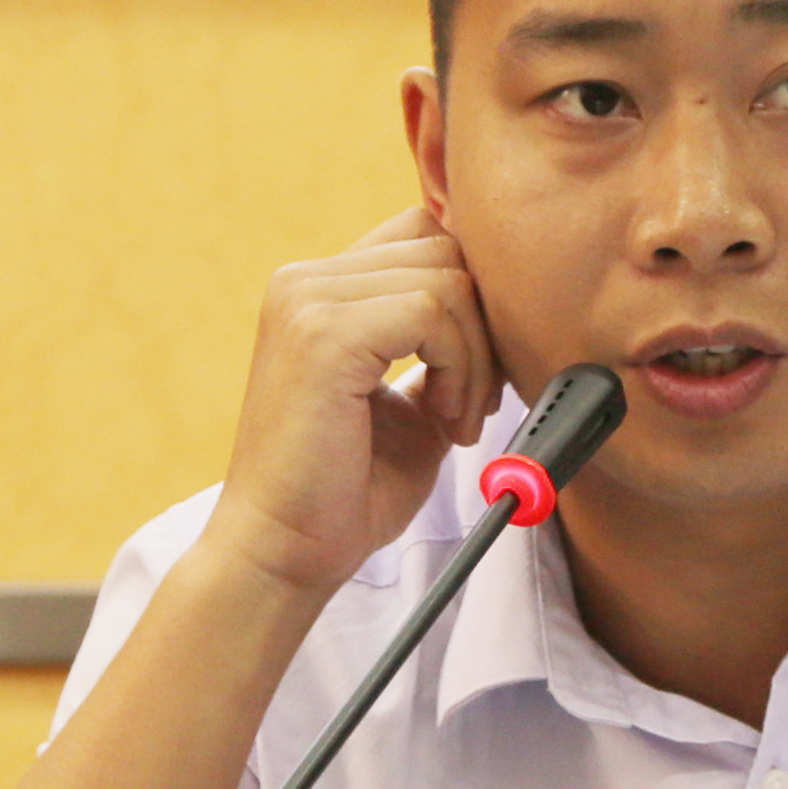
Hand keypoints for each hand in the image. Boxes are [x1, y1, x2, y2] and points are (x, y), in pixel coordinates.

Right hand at [193, 206, 505, 605]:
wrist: (283, 553)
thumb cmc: (344, 492)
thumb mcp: (410, 403)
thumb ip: (442, 350)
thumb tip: (505, 315)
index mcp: (317, 290)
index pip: (423, 235)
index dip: (470, 297)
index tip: (476, 375)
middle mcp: (304, 281)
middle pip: (444, 247)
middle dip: (484, 325)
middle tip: (475, 404)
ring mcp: (307, 300)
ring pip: (447, 278)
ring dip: (477, 355)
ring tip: (457, 419)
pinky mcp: (323, 333)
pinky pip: (432, 311)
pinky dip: (461, 366)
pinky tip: (446, 421)